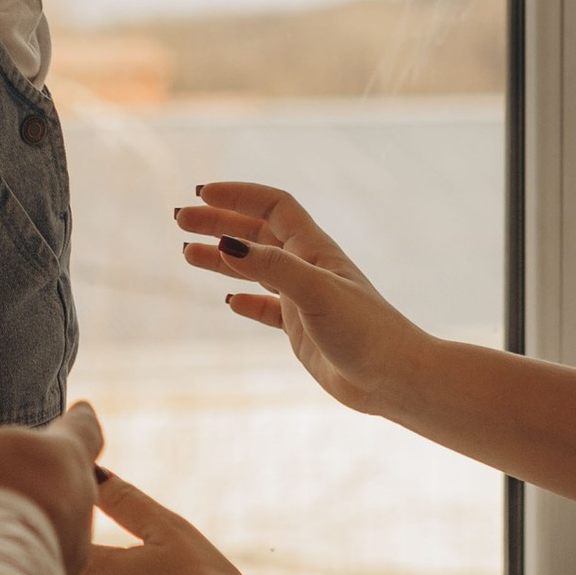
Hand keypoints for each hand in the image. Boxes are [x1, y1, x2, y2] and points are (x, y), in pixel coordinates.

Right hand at [0, 338, 104, 574]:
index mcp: (66, 461)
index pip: (83, 430)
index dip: (79, 418)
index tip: (84, 410)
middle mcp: (80, 510)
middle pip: (71, 482)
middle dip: (50, 474)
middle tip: (34, 468)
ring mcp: (66, 559)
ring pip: (57, 530)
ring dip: (33, 521)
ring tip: (7, 520)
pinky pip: (32, 571)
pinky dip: (14, 561)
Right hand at [172, 181, 423, 421]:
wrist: (394, 379)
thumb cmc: (365, 332)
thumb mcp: (315, 293)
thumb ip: (272, 267)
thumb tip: (226, 244)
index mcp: (314, 249)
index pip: (272, 206)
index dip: (238, 195)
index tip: (202, 195)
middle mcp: (308, 268)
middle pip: (257, 233)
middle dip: (219, 223)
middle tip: (180, 220)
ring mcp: (304, 299)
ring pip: (256, 268)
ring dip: (222, 258)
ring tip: (188, 254)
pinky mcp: (303, 329)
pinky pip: (267, 308)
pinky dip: (246, 300)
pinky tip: (228, 302)